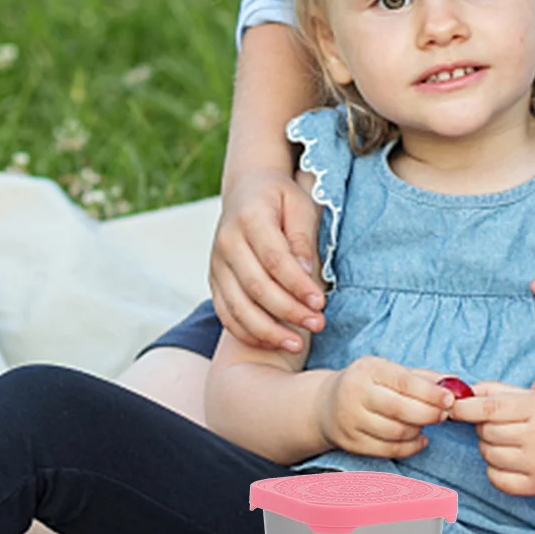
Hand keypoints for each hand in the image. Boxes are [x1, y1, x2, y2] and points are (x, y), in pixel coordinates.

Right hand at [209, 168, 325, 350]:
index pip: (275, 259)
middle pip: (256, 286)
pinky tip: (271, 342)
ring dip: (268, 330)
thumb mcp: (300, 204)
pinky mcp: (213, 279)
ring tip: (297, 343)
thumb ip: (302, 237)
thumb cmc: (280, 198)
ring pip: (237, 306)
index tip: (321, 302)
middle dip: (289, 311)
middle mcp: (227, 241)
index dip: (298, 284)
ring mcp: (216, 263)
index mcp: (250, 218)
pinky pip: (225, 313)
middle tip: (318, 324)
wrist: (246, 189)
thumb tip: (306, 272)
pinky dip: (247, 332)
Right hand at [316, 357, 453, 459]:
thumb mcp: (388, 370)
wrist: (325, 405)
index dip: (430, 393)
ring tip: (427, 422)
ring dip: (419, 429)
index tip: (450, 399)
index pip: (404, 382)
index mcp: (367, 369)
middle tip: (445, 414)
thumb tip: (455, 382)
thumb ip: (422, 377)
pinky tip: (420, 438)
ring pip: (396, 432)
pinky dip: (410, 447)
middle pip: (400, 409)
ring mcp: (351, 421)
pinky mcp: (351, 443)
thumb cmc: (367, 384)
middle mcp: (355, 394)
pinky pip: (388, 450)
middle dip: (429, 414)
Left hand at [446, 384, 534, 496]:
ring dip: (488, 446)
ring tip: (505, 440)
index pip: (492, 408)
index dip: (467, 408)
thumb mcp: (528, 395)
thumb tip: (458, 394)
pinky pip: (496, 478)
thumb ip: (493, 391)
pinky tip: (508, 459)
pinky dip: (494, 469)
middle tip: (496, 424)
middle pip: (487, 432)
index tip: (453, 407)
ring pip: (489, 454)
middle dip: (483, 426)